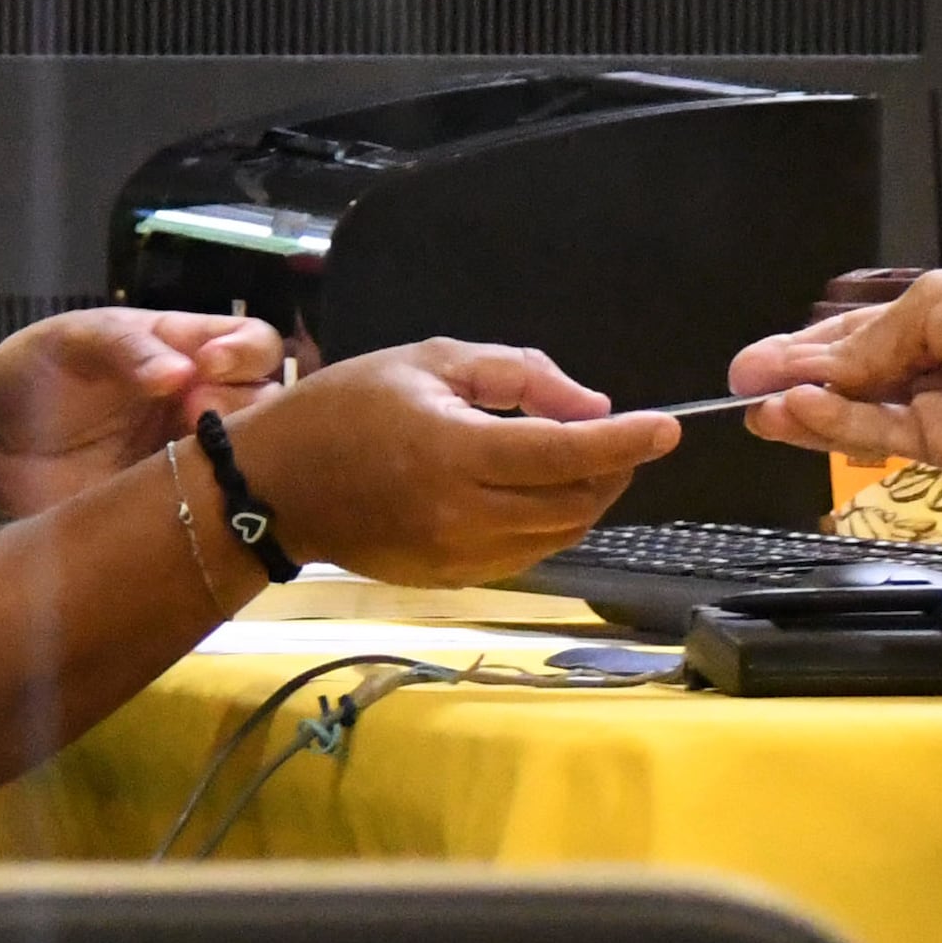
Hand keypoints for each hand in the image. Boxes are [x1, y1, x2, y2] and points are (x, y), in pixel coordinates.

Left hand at [0, 309, 286, 523]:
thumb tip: (184, 372)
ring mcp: (190, 456)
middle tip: (197, 417)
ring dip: (239, 454)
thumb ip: (124, 345)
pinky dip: (215, 504)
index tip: (207, 367)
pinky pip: (215, 507)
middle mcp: (201, 400)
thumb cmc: (31, 375)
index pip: (254, 344)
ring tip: (189, 457)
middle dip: (250, 405)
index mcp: (185, 349)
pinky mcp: (172, 505)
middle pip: (270, 400)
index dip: (246, 352)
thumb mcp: (72, 341)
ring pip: (254, 457)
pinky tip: (184, 497)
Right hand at [210, 338, 678, 586]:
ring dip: (586, 500)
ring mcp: (459, 557)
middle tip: (618, 437)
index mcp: (455, 452)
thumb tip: (590, 406)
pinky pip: (528, 555)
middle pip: (574, 503)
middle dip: (613, 470)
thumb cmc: (345, 409)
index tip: (668, 426)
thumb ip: (518, 376)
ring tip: (579, 461)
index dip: (626, 442)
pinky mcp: (452, 579)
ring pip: (560, 536)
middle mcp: (463, 515)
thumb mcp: (431, 362)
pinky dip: (551, 525)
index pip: (566, 456)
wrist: (273, 487)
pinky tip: (536, 493)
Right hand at [728, 268, 941, 477]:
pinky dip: (837, 426)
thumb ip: (867, 344)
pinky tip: (804, 410)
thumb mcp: (931, 307)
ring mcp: (926, 411)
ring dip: (804, 411)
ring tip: (764, 404)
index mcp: (919, 322)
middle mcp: (918, 369)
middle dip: (789, 383)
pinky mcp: (937, 450)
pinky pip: (877, 437)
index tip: (752, 364)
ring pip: (850, 416)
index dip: (795, 353)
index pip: (843, 342)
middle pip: (838, 383)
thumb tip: (809, 365)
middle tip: (745, 387)